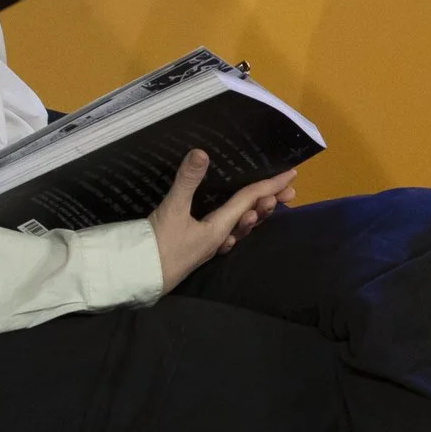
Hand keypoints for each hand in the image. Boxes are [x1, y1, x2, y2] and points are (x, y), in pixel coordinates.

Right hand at [148, 150, 296, 290]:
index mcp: (219, 227)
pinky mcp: (198, 250)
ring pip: (241, 228)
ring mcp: (210, 246)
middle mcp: (220, 237)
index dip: (270, 185)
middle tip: (289, 190)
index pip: (250, 200)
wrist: (140, 278)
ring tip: (269, 203)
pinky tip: (235, 232)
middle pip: (251, 215)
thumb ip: (187, 182)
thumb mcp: (172, 210)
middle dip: (270, 200)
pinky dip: (236, 229)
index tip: (290, 174)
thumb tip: (201, 152)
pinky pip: (226, 237)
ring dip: (256, 214)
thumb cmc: (159, 247)